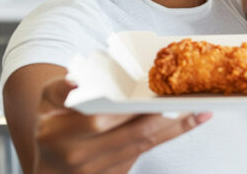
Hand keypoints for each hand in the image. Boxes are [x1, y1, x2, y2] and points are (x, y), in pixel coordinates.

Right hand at [34, 76, 208, 173]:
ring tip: (200, 110)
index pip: (100, 120)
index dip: (128, 109)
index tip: (152, 94)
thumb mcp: (46, 103)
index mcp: (62, 136)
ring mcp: (103, 173)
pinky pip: (146, 153)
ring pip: (145, 146)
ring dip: (175, 128)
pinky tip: (184, 122)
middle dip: (163, 117)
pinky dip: (166, 136)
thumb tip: (76, 81)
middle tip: (188, 98)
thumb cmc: (49, 127)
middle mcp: (84, 158)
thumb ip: (59, 89)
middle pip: (133, 136)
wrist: (50, 172)